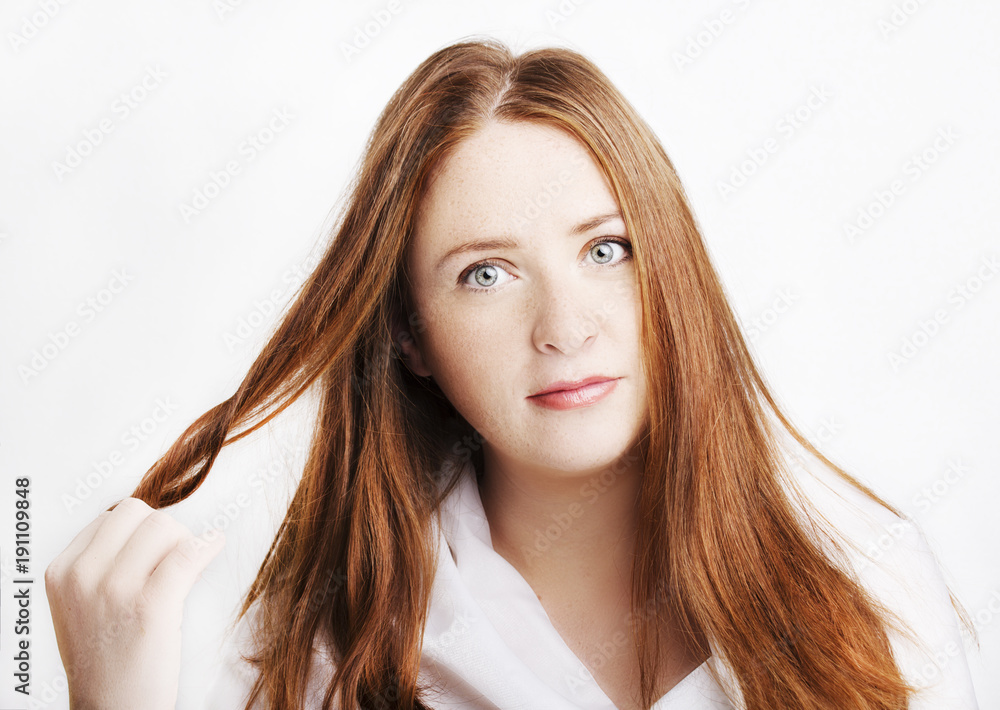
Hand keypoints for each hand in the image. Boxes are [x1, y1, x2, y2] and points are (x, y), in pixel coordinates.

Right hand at [44, 497, 225, 709]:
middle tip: (173, 560)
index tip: (154, 556)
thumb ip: (104, 564)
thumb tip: (153, 525)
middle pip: (137, 513)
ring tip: (185, 571)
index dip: (141, 533)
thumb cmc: (107, 659)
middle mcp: (82, 576)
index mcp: (63, 572)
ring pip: (164, 527)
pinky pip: (186, 554)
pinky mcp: (150, 605)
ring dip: (184, 542)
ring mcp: (114, 590)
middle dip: (163, 529)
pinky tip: (215, 545)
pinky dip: (207, 545)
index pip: (112, 518)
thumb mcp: (83, 605)